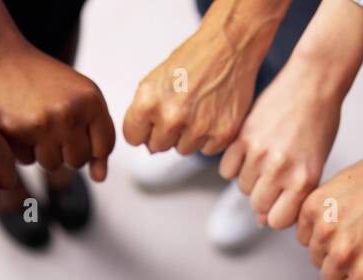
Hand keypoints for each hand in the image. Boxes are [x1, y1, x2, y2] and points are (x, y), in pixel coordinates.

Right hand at [0, 45, 114, 180]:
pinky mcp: (15, 132)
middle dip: (66, 150)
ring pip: (53, 165)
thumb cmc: (43, 80)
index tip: (75, 127)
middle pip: (78, 161)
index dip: (89, 143)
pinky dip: (22, 149)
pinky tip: (18, 124)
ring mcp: (42, 124)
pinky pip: (27, 161)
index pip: (103, 147)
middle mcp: (69, 113)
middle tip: (51, 124)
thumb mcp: (79, 98)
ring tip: (34, 123)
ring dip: (43, 152)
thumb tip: (100, 178)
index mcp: (92, 101)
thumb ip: (97, 137)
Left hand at [123, 8, 276, 154]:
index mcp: (148, 101)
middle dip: (166, 132)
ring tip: (198, 109)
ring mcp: (197, 128)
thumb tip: (147, 145)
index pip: (133, 137)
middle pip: (157, 146)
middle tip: (181, 109)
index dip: (143, 129)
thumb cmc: (194, 59)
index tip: (152, 122)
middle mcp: (171, 117)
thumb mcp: (155, 80)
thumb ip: (145, 112)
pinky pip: (207, 150)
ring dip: (188, 136)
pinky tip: (213, 114)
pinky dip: (210, 137)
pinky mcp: (221, 134)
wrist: (229, 46)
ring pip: (183, 149)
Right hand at [219, 58, 340, 229]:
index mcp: (303, 181)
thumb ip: (291, 196)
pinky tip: (249, 152)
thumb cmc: (320, 124)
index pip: (277, 221)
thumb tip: (261, 221)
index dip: (278, 213)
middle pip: (257, 205)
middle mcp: (280, 170)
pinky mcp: (243, 137)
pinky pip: (227, 169)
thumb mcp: (313, 165)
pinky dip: (234, 165)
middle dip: (264, 195)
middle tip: (275, 175)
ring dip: (251, 178)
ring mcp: (259, 154)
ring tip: (267, 157)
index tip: (283, 200)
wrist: (314, 83)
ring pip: (241, 187)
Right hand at [297, 147, 362, 279]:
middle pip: (327, 277)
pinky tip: (342, 217)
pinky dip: (318, 227)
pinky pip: (304, 232)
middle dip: (344, 267)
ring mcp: (326, 229)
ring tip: (356, 228)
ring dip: (331, 246)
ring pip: (315, 254)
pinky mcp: (316, 206)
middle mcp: (344, 255)